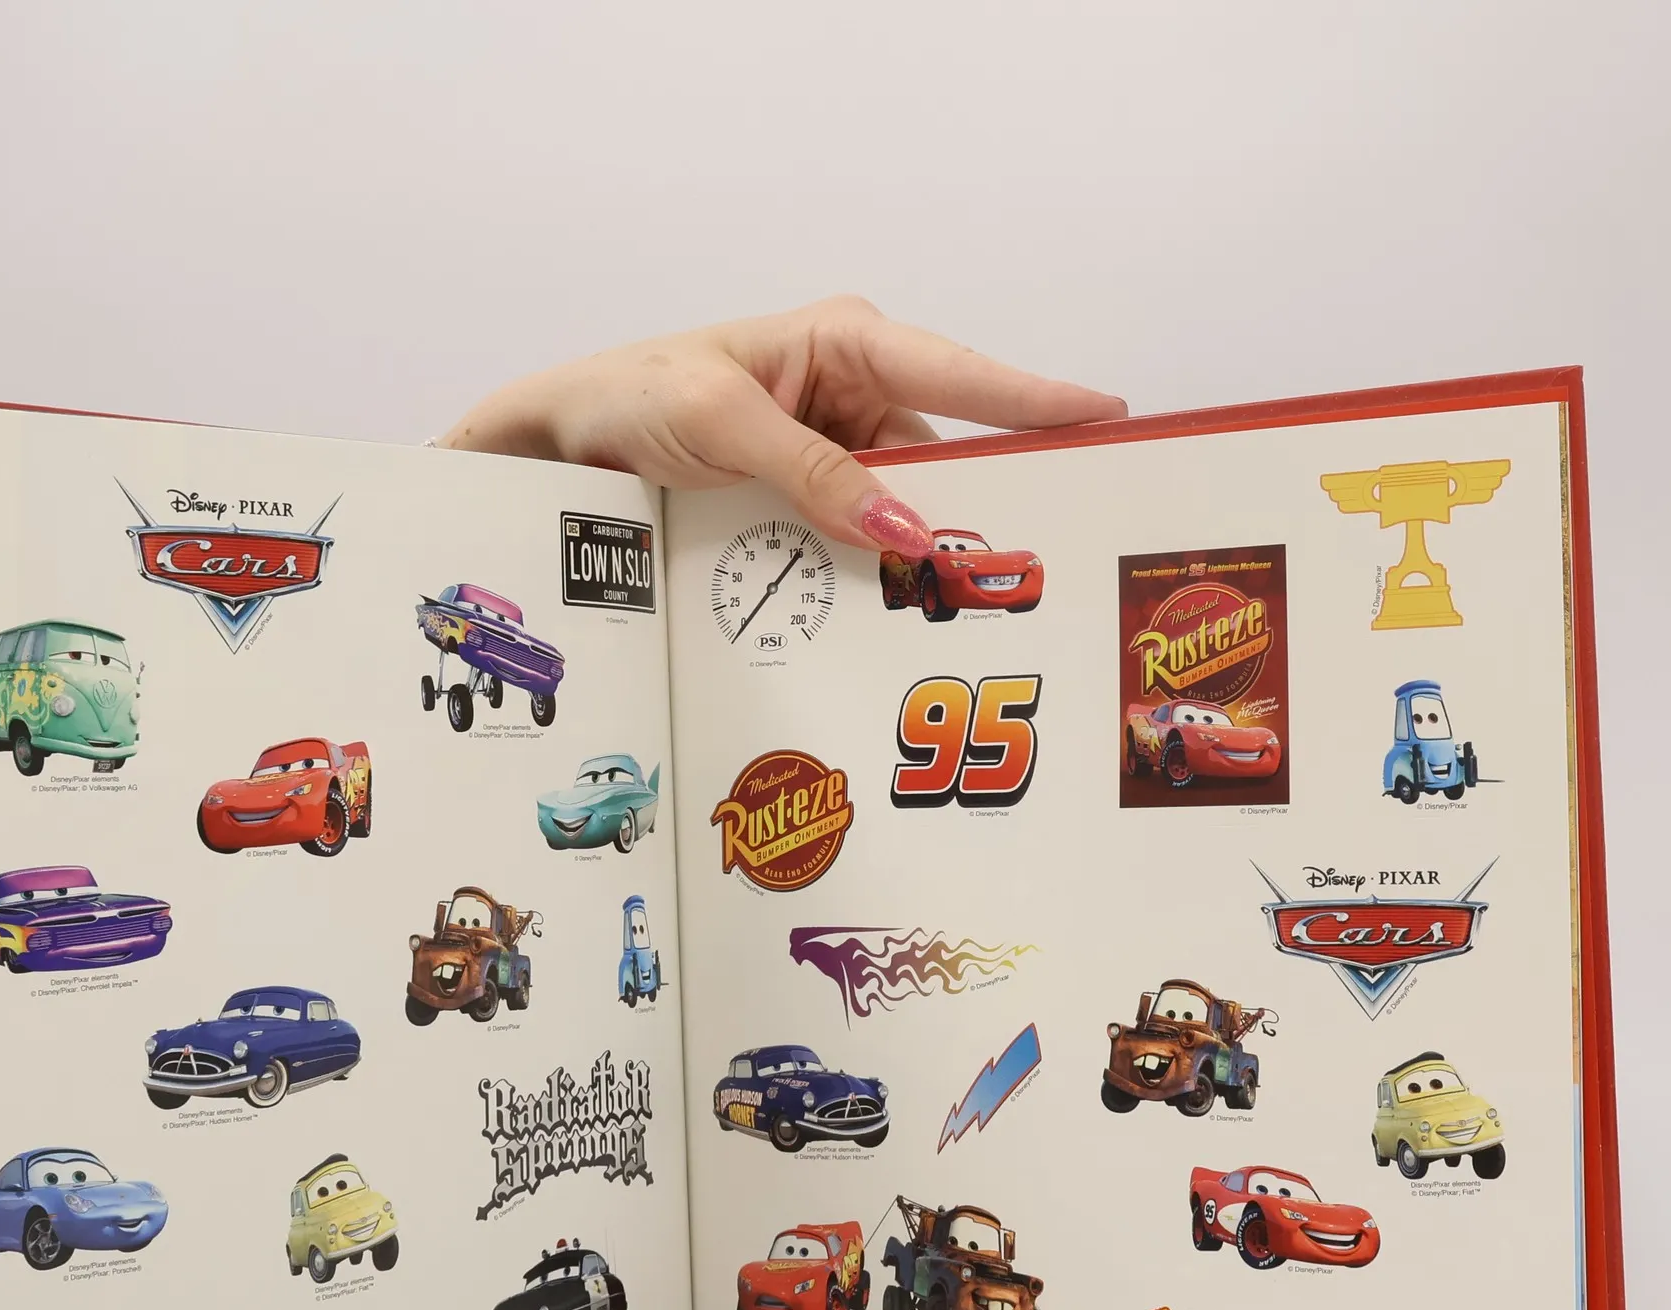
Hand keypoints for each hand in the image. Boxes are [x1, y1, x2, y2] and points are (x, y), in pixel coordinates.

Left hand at [440, 294, 1125, 557]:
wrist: (557, 439)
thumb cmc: (631, 396)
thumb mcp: (723, 426)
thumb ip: (816, 477)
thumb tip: (905, 532)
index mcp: (845, 341)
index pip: (961, 374)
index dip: (1038, 400)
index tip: (1113, 418)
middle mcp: (852, 390)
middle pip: (947, 454)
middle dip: (984, 504)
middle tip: (1047, 552)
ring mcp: (832, 449)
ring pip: (906, 509)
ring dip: (919, 556)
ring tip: (961, 606)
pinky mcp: (807, 498)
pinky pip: (861, 535)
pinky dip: (873, 572)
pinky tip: (891, 608)